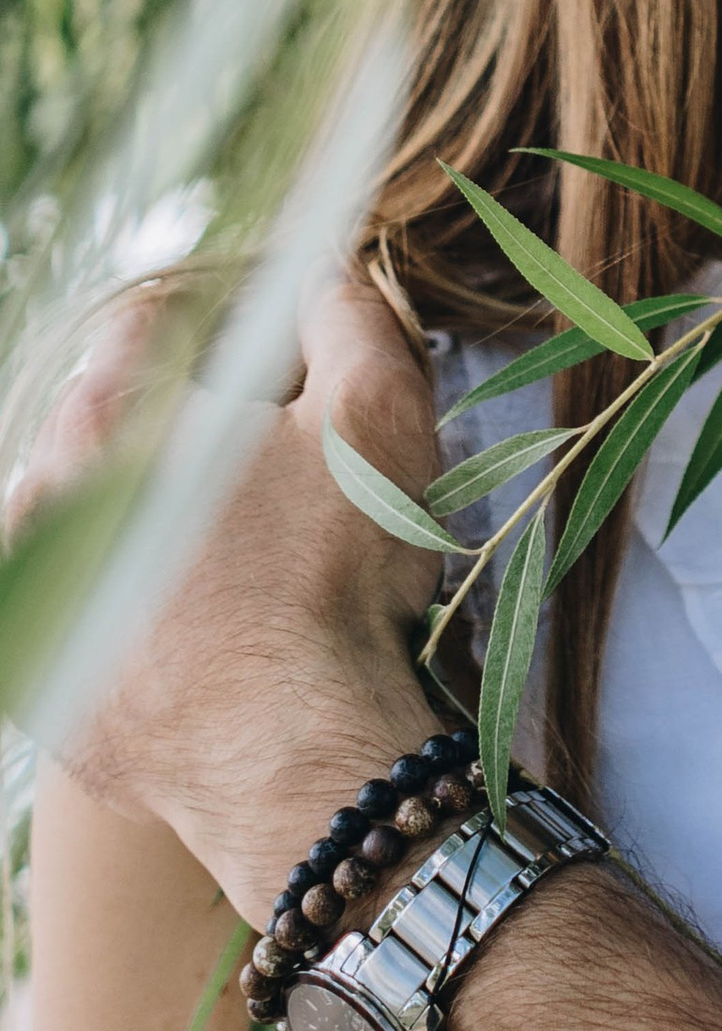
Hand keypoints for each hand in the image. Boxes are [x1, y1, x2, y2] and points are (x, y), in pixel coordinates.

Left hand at [26, 269, 443, 922]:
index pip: (154, 324)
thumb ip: (349, 317)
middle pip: (112, 422)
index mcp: (109, 416)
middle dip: (184, 431)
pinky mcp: (34, 681)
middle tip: (270, 478)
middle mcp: (41, 497)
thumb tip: (325, 272)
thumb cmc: (335, 580)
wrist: (291, 758)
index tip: (277, 368)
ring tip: (231, 562)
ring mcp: (31, 596)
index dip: (231, 330)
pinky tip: (195, 631)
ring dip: (143, 520)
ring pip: (84, 519)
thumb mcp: (378, 417)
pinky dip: (125, 611)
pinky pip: (76, 616)